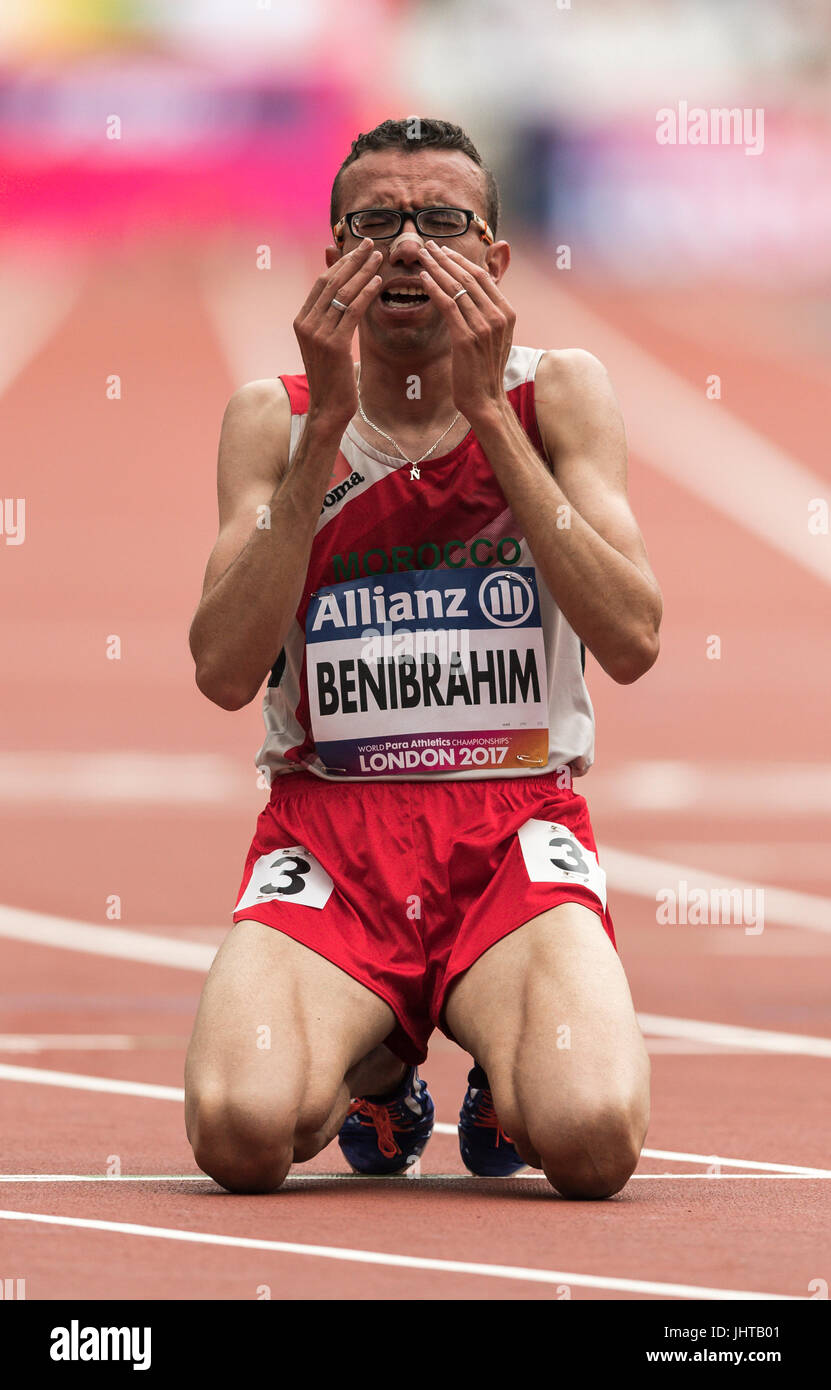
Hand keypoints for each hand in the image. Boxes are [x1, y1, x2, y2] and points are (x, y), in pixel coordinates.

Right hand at [293, 239, 382, 427]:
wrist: (328, 408)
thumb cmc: (333, 378)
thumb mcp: (328, 344)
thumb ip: (333, 320)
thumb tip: (344, 300)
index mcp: (302, 321)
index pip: (322, 283)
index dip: (340, 263)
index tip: (357, 249)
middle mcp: (306, 324)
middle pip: (331, 282)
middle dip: (352, 260)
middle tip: (370, 244)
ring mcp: (318, 334)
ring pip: (342, 294)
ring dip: (362, 272)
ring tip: (378, 258)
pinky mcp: (333, 345)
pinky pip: (351, 312)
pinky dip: (365, 294)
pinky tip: (377, 282)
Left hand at [416, 242, 515, 422]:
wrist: (486, 400)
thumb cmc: (484, 370)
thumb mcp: (494, 338)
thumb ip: (487, 313)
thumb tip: (476, 293)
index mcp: (507, 313)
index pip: (482, 277)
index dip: (461, 261)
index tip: (443, 250)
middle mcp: (498, 317)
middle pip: (468, 277)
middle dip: (446, 258)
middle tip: (428, 246)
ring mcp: (484, 327)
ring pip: (457, 288)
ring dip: (436, 269)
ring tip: (421, 256)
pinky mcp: (467, 338)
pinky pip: (448, 306)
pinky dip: (434, 289)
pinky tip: (422, 278)